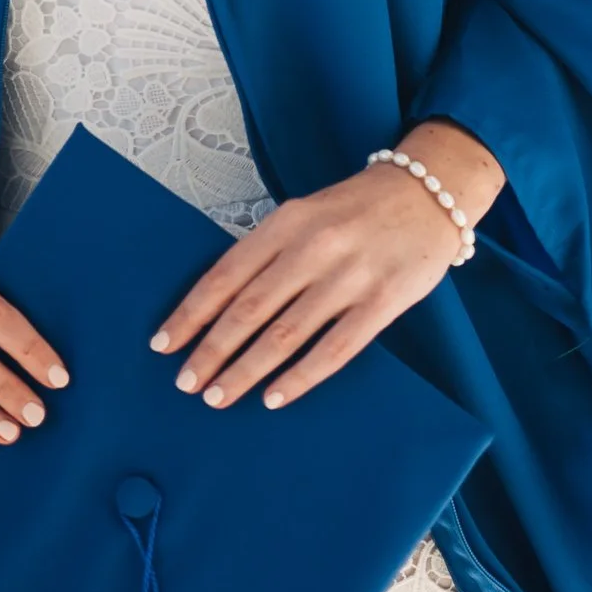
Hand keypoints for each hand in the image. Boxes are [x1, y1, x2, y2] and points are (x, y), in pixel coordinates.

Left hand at [152, 123, 501, 412]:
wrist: (428, 194)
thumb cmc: (355, 211)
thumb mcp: (305, 215)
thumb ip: (268, 253)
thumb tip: (219, 308)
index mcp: (287, 222)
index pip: (226, 274)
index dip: (191, 313)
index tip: (164, 344)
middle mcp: (314, 247)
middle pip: (249, 310)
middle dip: (211, 351)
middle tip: (185, 384)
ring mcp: (350, 276)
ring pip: (285, 334)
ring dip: (246, 370)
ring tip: (218, 396)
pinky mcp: (383, 301)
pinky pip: (334, 349)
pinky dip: (300, 376)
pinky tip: (275, 397)